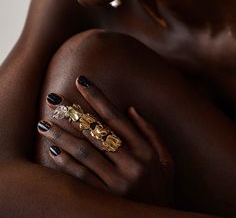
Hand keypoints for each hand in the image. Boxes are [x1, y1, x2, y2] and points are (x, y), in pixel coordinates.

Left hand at [37, 76, 173, 205]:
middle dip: (72, 112)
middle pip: (95, 131)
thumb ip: (151, 133)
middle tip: (54, 97)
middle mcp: (131, 164)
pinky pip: (81, 178)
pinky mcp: (106, 200)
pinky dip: (66, 163)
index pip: (115, 117)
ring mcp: (118, 183)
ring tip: (44, 123)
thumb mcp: (167, 161)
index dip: (97, 97)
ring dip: (62, 135)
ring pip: (84, 152)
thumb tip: (130, 108)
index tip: (82, 81)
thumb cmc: (162, 189)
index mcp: (146, 151)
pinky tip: (54, 150)